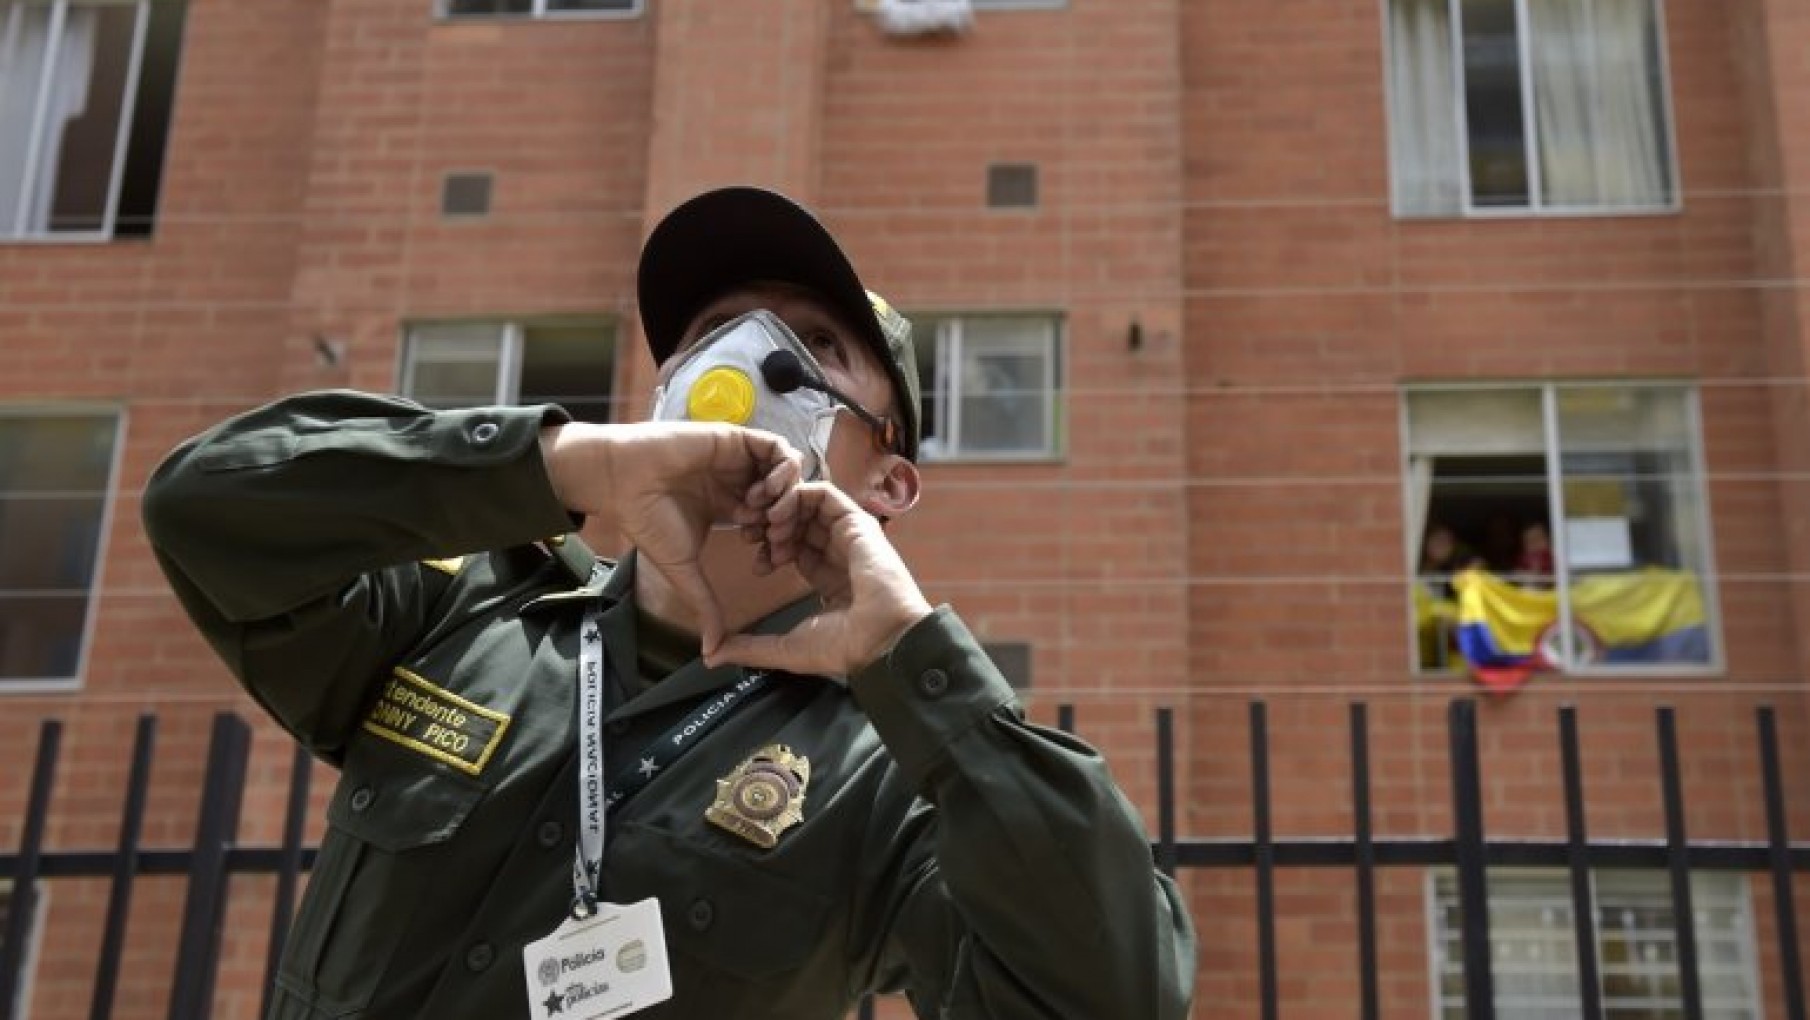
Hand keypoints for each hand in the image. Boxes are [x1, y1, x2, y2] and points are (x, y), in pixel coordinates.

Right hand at [539, 422, 801, 651]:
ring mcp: (740, 460)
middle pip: (787, 499)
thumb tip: (712, 653)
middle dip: (788, 523)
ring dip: (788, 496)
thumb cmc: (649, 522)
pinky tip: (766, 491)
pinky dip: (782, 470)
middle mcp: (740, 484)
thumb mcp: (685, 570)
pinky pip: (777, 448)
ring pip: (788, 473)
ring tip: (769, 515)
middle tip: (773, 538)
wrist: (624, 482)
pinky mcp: (737, 439)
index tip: (767, 560)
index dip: (779, 544)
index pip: (774, 525)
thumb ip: (706, 605)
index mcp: (733, 509)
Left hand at [708, 482, 933, 677]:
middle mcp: (837, 552)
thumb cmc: (843, 648)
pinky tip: (779, 514)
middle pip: (798, 523)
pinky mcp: (856, 521)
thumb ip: (747, 648)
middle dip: (769, 525)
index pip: (793, 548)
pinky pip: (823, 493)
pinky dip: (798, 496)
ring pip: (808, 504)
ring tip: (764, 524)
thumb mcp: (784, 648)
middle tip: (750, 534)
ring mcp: (848, 535)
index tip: (754, 560)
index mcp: (827, 577)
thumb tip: (711, 656)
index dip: (769, 549)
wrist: (880, 640)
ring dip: (780, 508)